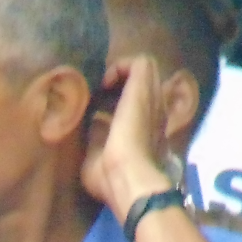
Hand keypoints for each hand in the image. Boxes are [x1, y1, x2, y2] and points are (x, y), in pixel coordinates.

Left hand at [80, 55, 171, 221]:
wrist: (128, 180)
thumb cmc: (111, 178)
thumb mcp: (98, 158)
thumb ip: (96, 140)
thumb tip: (89, 127)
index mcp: (144, 128)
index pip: (135, 101)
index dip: (118, 95)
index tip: (97, 102)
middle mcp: (153, 110)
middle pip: (143, 79)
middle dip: (121, 78)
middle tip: (102, 91)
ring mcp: (152, 98)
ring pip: (146, 66)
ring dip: (122, 70)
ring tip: (105, 85)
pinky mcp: (145, 89)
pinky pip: (141, 61)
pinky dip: (122, 66)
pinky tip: (106, 83)